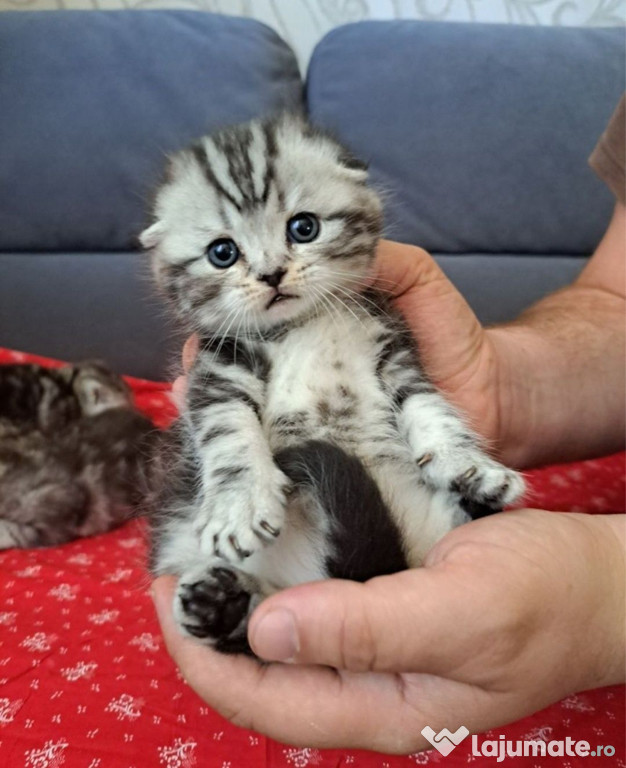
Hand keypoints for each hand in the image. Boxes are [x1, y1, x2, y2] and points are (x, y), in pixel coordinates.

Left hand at [152, 509, 624, 752]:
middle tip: (171, 568)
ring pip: (284, 639)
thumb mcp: (463, 613)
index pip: (267, 702)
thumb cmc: (545, 598)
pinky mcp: (386, 608)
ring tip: (202, 553)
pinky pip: (316, 603)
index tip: (166, 597)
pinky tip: (265, 540)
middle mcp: (368, 686)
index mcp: (382, 708)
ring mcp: (377, 648)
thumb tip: (266, 634)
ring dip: (239, 601)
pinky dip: (280, 575)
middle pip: (264, 675)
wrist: (598, 581)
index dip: (205, 658)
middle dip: (209, 629)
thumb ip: (370, 629)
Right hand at [171, 241, 509, 455]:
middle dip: (207, 377)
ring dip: (223, 420)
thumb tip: (342, 254)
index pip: (258, 331)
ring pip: (259, 423)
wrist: (498, 400)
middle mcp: (312, 379)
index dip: (224, 328)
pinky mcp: (342, 456)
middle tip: (189, 376)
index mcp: (320, 335)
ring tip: (198, 408)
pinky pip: (296, 461)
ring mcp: (323, 420)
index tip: (200, 329)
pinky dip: (262, 466)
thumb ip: (385, 262)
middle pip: (244, 380)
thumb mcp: (420, 285)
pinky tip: (241, 466)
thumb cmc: (453, 339)